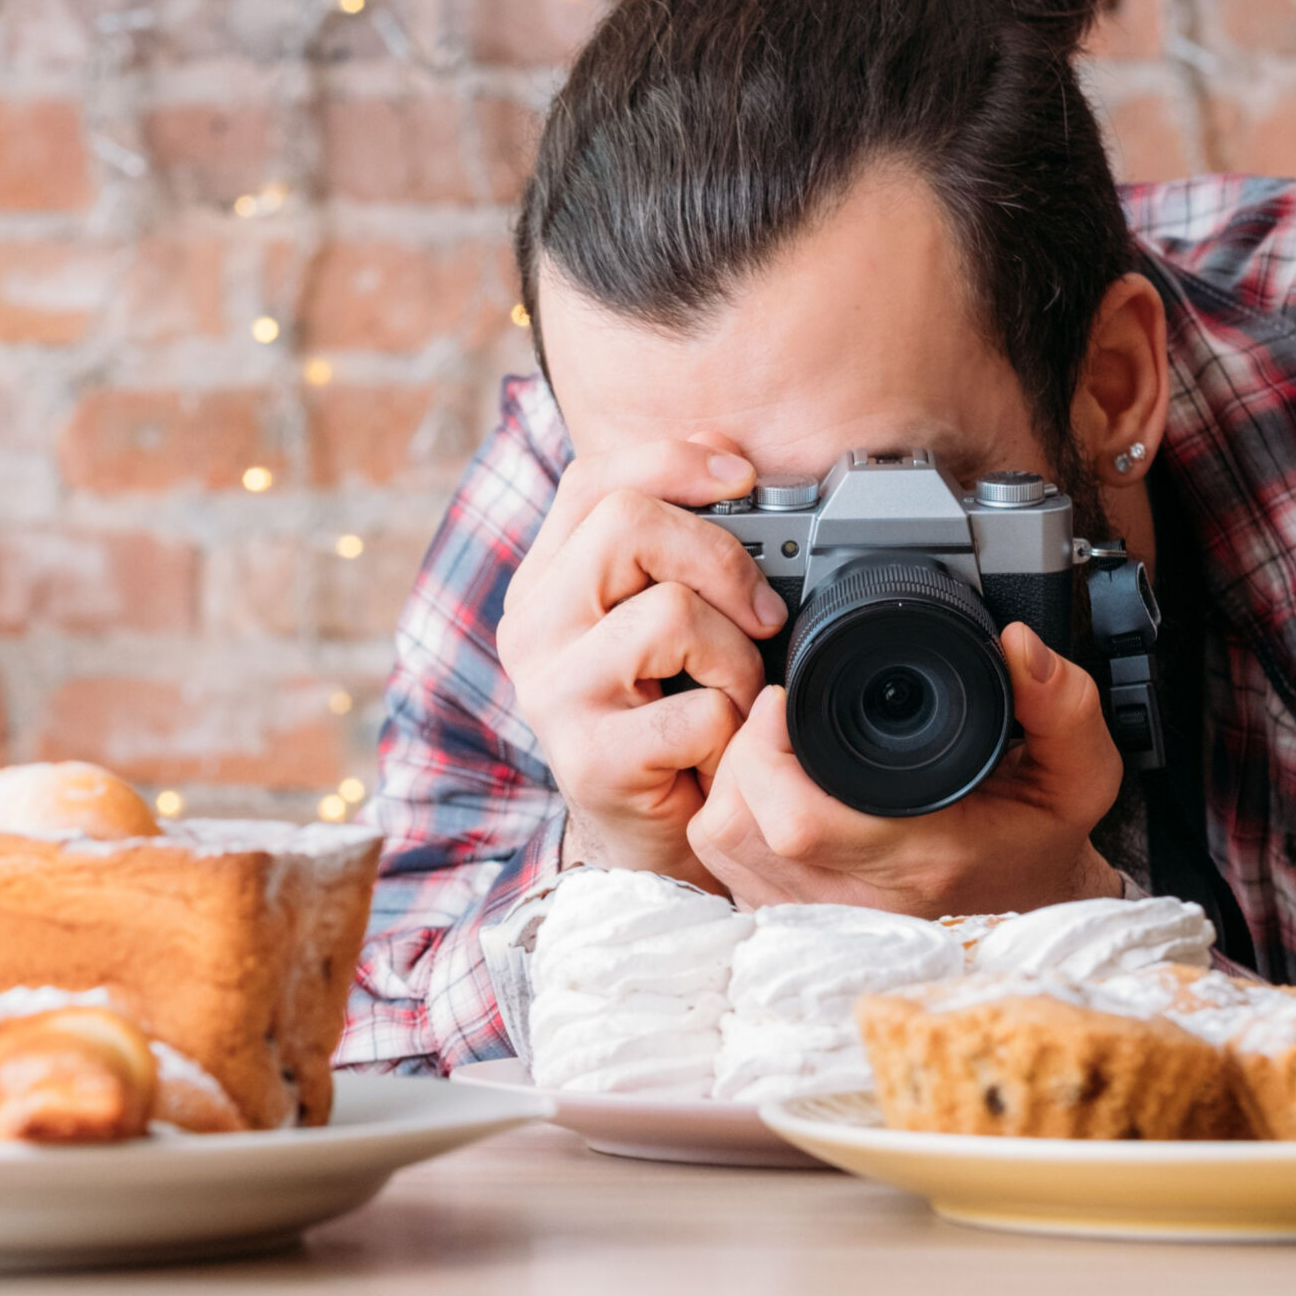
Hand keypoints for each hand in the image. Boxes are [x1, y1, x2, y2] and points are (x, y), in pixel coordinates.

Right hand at [496, 436, 789, 889]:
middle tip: (763, 613)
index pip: (594, 478)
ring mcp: (553, 693)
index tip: (742, 478)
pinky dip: (733, 727)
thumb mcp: (659, 620)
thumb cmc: (664, 722)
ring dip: (736, 657)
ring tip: (733, 698)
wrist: (647, 844)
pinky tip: (718, 750)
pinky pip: (697, 708)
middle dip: (721, 557)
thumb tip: (722, 451)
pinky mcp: (590, 757)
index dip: (674, 460)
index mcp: (546, 582)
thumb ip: (673, 542)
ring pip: (670, 612)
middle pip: (628, 522)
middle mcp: (532, 628)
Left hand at [687, 623, 1123, 913]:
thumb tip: (1017, 644)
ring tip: (774, 745)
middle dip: (744, 749)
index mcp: (919, 861)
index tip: (786, 697)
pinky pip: (721, 864)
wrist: (1029, 911)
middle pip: (738, 823)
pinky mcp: (787, 921)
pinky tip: (768, 788)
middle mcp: (856, 902)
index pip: (800, 820)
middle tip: (779, 710)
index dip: (770, 748)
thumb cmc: (1037, 844)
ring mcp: (814, 919)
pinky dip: (731, 814)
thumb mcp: (1077, 774)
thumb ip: (1061, 704)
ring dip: (732, 779)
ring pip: (719, 841)